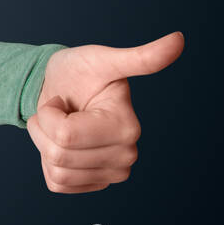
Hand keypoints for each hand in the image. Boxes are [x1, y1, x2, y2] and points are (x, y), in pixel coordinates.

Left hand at [27, 31, 182, 192]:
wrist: (59, 90)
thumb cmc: (79, 71)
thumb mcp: (101, 61)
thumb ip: (139, 58)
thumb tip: (180, 39)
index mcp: (128, 128)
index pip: (65, 135)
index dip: (50, 113)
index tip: (63, 99)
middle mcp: (125, 156)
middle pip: (59, 155)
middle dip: (44, 127)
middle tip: (59, 110)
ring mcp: (111, 174)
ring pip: (56, 170)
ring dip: (44, 143)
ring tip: (59, 124)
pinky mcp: (94, 184)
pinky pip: (56, 184)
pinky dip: (47, 162)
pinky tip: (63, 143)